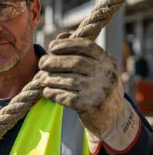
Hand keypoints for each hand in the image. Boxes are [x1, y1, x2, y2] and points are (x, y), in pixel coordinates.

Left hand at [38, 34, 140, 154]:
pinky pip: (64, 96)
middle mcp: (106, 74)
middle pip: (74, 62)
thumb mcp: (97, 68)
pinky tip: (47, 91)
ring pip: (67, 80)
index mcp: (108, 61)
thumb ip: (80, 52)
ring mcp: (98, 91)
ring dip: (49, 78)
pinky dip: (52, 92)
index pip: (86, 46)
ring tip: (42, 78)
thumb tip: (60, 37)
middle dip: (53, 61)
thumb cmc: (98, 87)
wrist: (112, 118)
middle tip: (41, 63)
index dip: (66, 44)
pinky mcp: (88, 106)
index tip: (51, 46)